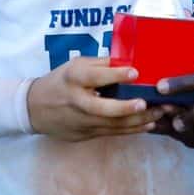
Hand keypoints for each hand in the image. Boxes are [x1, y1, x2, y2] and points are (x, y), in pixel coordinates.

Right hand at [27, 57, 166, 142]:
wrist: (34, 109)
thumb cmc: (61, 81)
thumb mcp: (75, 66)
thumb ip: (101, 64)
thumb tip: (129, 60)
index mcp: (74, 79)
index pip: (95, 77)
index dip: (115, 75)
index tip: (135, 73)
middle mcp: (77, 102)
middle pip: (103, 108)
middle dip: (126, 108)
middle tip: (146, 103)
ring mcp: (82, 121)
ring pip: (113, 124)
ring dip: (138, 120)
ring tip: (158, 113)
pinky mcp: (86, 134)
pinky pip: (113, 133)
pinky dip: (132, 129)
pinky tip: (148, 124)